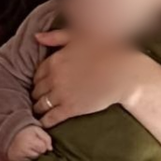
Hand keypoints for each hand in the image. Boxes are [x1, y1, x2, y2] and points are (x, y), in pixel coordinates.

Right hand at [7, 125, 52, 160]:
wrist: (6, 130)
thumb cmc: (24, 129)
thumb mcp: (36, 129)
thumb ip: (46, 137)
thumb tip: (50, 149)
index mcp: (29, 139)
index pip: (43, 148)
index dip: (42, 144)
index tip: (36, 140)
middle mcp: (23, 149)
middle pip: (38, 154)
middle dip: (37, 150)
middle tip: (30, 143)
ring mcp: (18, 155)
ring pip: (33, 159)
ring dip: (32, 154)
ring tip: (26, 147)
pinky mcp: (14, 159)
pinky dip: (26, 158)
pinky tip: (23, 152)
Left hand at [32, 30, 148, 127]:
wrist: (124, 74)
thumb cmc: (106, 52)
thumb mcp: (80, 37)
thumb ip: (57, 37)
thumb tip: (37, 37)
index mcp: (54, 60)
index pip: (37, 74)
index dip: (39, 80)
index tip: (41, 84)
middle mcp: (53, 77)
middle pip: (37, 89)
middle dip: (37, 94)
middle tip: (40, 98)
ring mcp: (60, 94)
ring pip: (40, 104)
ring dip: (39, 107)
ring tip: (41, 110)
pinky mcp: (70, 109)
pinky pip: (50, 117)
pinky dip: (44, 121)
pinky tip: (44, 123)